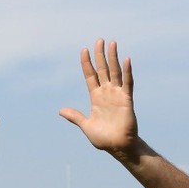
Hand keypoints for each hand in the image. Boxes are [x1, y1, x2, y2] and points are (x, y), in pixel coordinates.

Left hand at [59, 39, 137, 153]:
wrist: (118, 147)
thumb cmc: (104, 139)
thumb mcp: (86, 126)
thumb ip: (75, 116)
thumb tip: (61, 110)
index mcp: (96, 98)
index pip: (90, 76)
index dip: (86, 63)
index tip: (83, 50)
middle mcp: (107, 93)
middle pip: (102, 70)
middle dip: (100, 55)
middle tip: (99, 40)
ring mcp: (117, 95)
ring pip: (115, 72)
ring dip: (113, 58)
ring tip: (112, 43)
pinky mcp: (127, 100)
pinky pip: (127, 83)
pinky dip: (127, 72)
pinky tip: (126, 60)